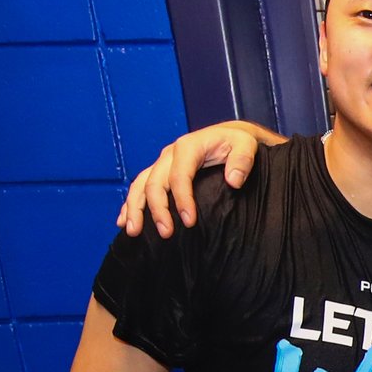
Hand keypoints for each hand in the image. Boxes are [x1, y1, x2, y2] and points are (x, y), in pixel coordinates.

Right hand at [117, 122, 272, 238]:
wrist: (229, 137)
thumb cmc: (238, 143)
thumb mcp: (247, 146)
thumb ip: (242, 161)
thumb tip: (233, 180)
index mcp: (188, 147)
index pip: (179, 175)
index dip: (182, 199)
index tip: (190, 222)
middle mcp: (170, 154)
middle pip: (155, 183)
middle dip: (157, 210)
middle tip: (165, 234)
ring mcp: (162, 163)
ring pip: (141, 185)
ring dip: (134, 209)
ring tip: (133, 232)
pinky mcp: (159, 172)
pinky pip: (140, 187)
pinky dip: (130, 204)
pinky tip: (124, 222)